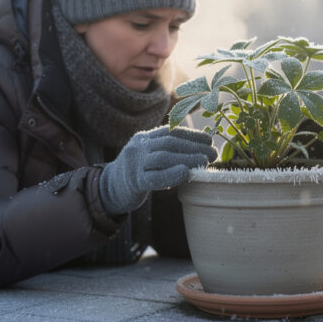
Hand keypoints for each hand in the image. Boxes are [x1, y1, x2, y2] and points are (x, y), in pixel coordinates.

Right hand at [99, 126, 216, 214]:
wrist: (109, 190)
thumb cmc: (137, 174)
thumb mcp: (149, 158)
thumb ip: (167, 153)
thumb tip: (201, 152)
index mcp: (144, 139)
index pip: (170, 131)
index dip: (192, 134)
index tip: (209, 139)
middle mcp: (138, 147)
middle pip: (169, 142)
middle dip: (194, 146)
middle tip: (213, 152)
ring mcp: (134, 164)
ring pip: (163, 157)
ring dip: (187, 158)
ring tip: (205, 161)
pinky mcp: (133, 182)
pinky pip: (154, 177)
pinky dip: (172, 174)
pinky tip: (186, 173)